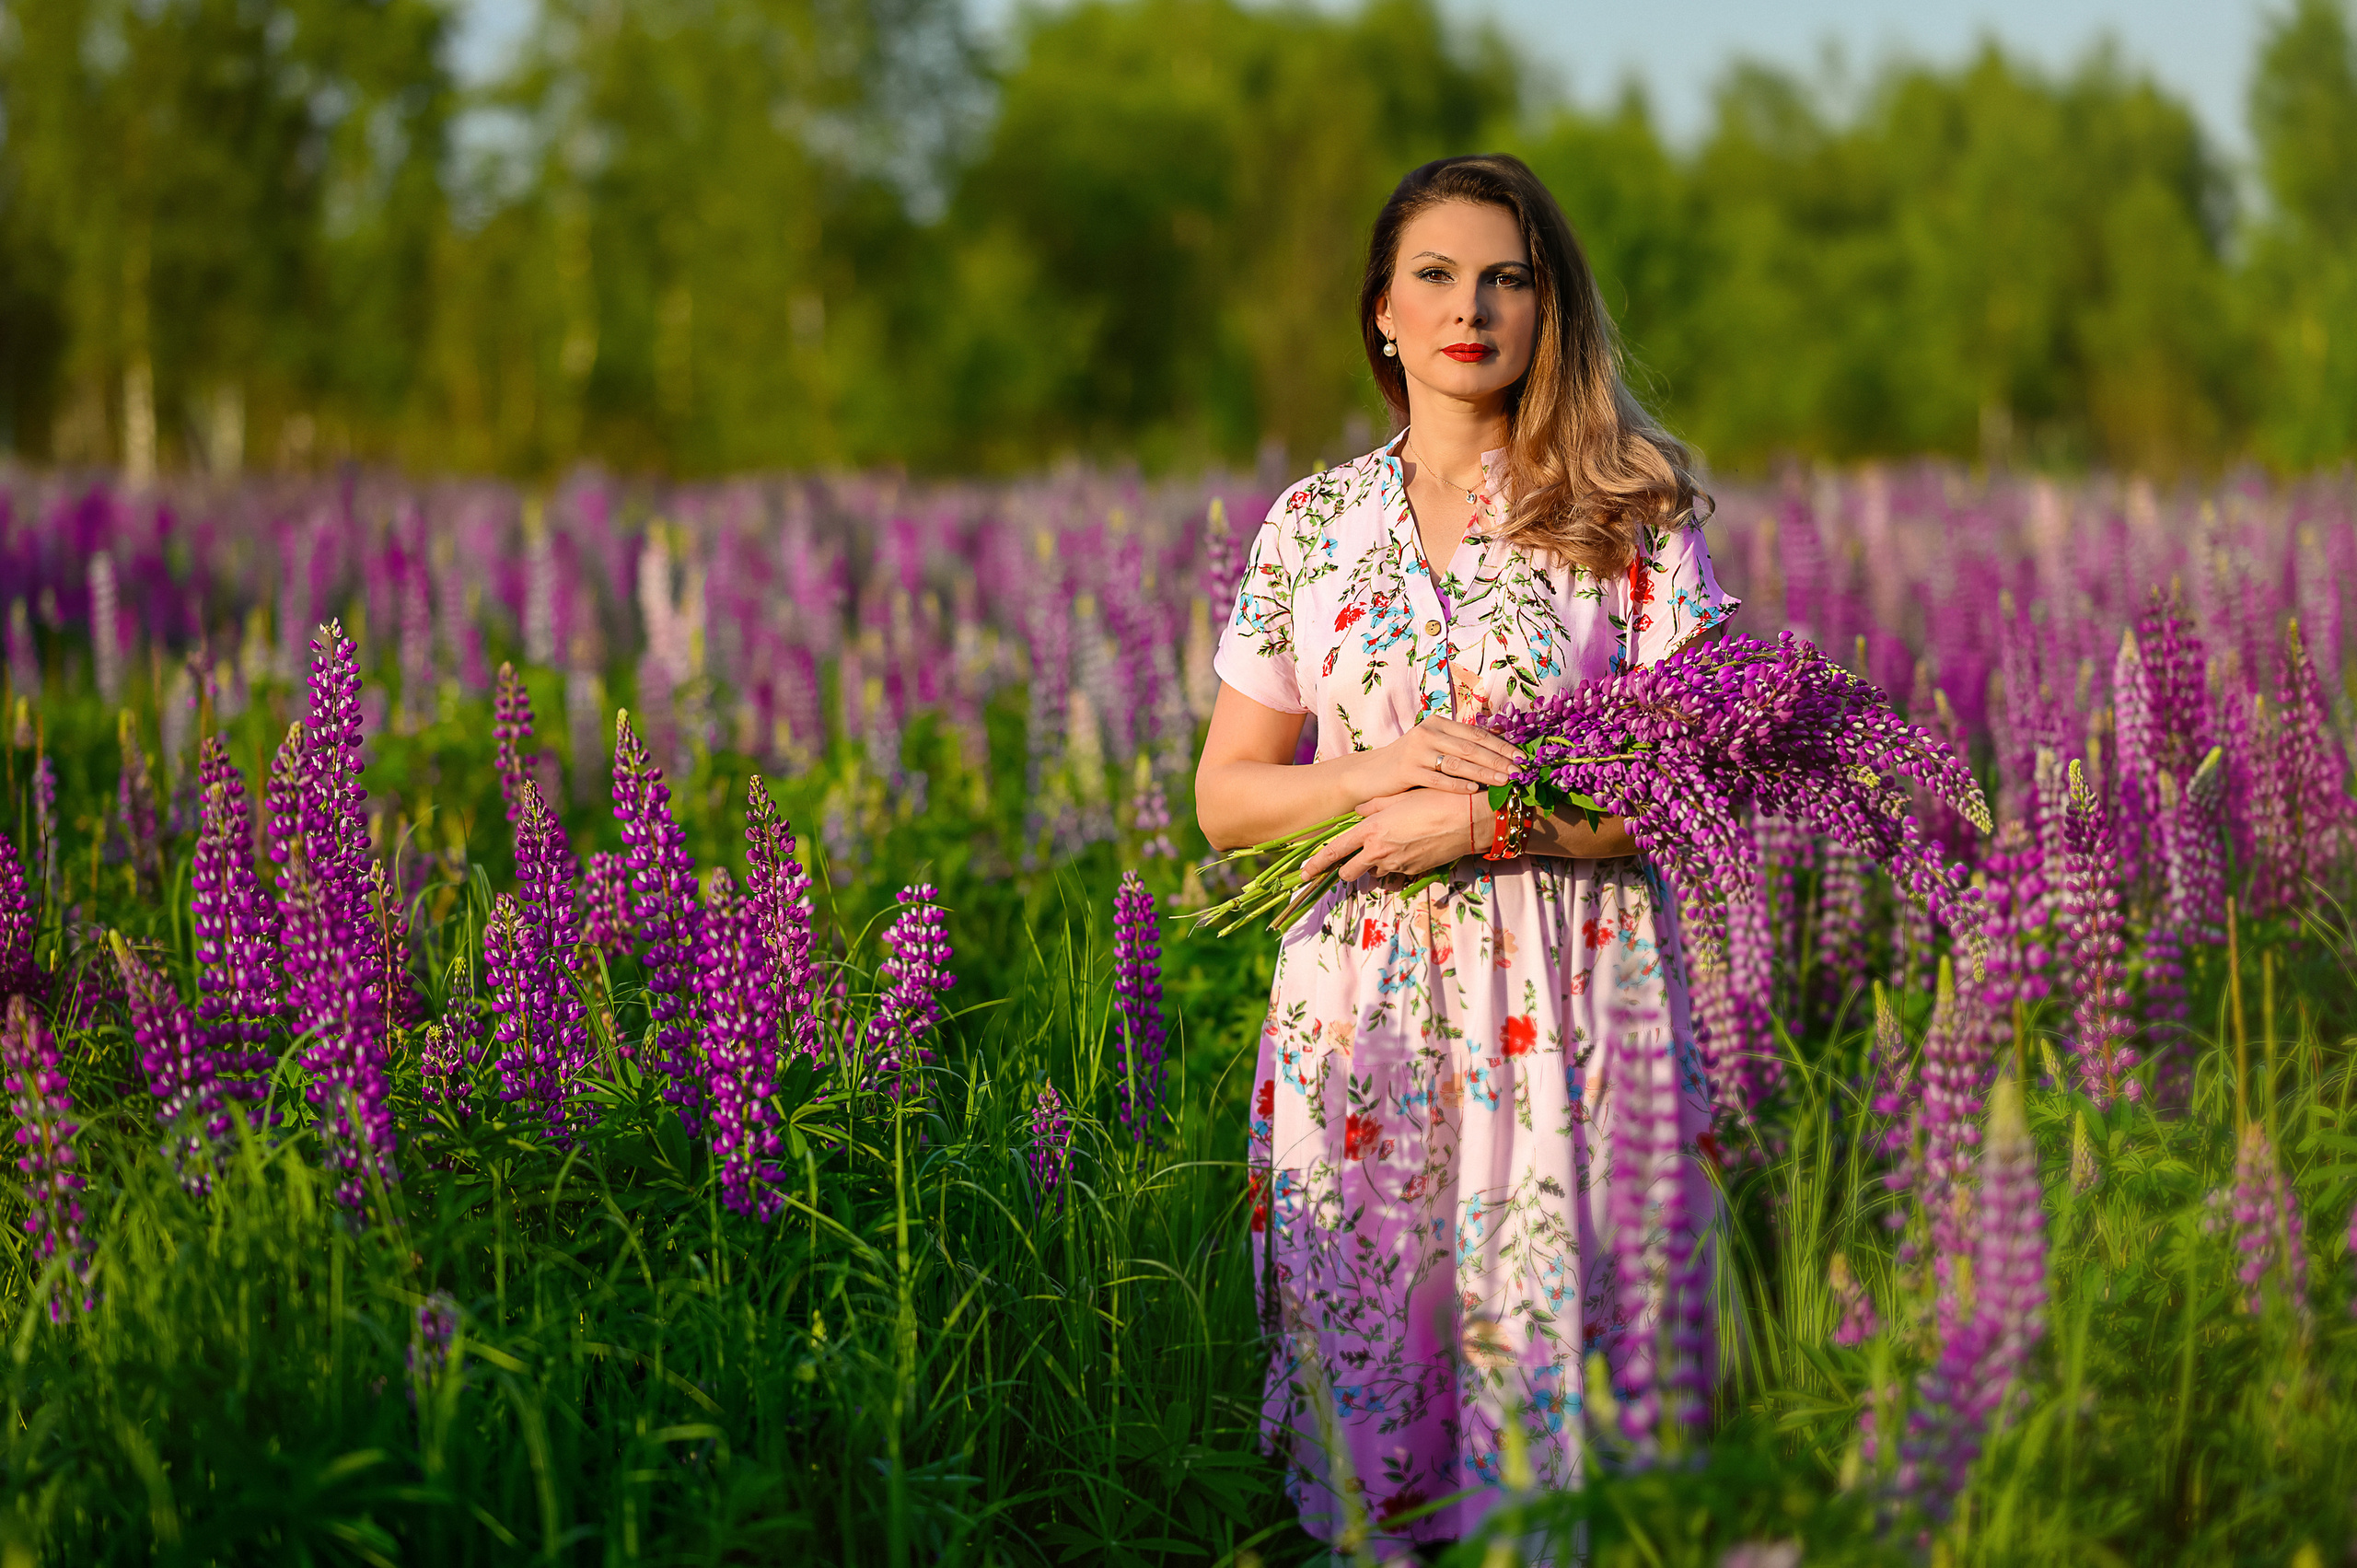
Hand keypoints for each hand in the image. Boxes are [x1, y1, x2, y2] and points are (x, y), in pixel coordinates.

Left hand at [1302, 790, 1477, 883]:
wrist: (1470, 819)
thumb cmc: (1435, 800)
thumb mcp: (1399, 797)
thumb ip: (1374, 806)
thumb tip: (1359, 811)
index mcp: (1372, 831)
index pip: (1335, 851)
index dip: (1316, 864)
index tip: (1303, 873)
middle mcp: (1380, 852)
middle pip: (1350, 872)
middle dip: (1345, 870)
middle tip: (1347, 862)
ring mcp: (1398, 865)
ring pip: (1375, 873)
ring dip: (1374, 866)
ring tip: (1388, 847)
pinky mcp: (1415, 871)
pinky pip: (1397, 873)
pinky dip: (1395, 866)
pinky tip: (1407, 849)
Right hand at [1341, 717, 1521, 805]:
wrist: (1371, 773)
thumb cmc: (1409, 762)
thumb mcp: (1433, 746)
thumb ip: (1458, 745)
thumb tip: (1499, 752)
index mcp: (1438, 723)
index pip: (1477, 733)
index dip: (1501, 745)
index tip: (1522, 757)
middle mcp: (1428, 732)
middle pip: (1471, 747)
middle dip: (1499, 760)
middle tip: (1521, 772)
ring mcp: (1417, 751)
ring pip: (1458, 762)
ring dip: (1485, 772)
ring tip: (1505, 781)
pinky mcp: (1407, 770)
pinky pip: (1438, 779)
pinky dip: (1458, 784)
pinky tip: (1475, 790)